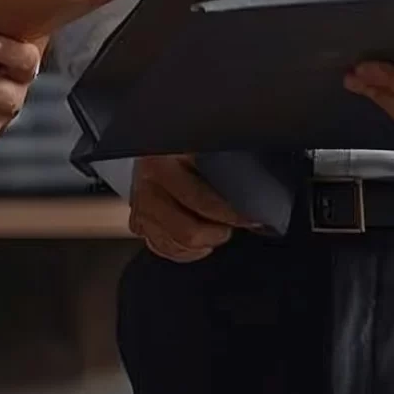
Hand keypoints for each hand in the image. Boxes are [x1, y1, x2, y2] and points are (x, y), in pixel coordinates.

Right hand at [128, 154, 259, 263]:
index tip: (251, 219)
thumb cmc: (182, 144)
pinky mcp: (137, 223)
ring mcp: (140, 209)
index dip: (229, 214)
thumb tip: (256, 188)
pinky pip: (164, 249)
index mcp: (162, 165)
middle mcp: (147, 189)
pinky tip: (200, 242)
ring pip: (176, 245)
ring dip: (203, 243)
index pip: (200, 200)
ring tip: (218, 230)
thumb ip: (222, 163)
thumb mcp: (201, 144)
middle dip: (217, 233)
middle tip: (233, 226)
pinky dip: (186, 251)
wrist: (153, 143)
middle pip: (187, 232)